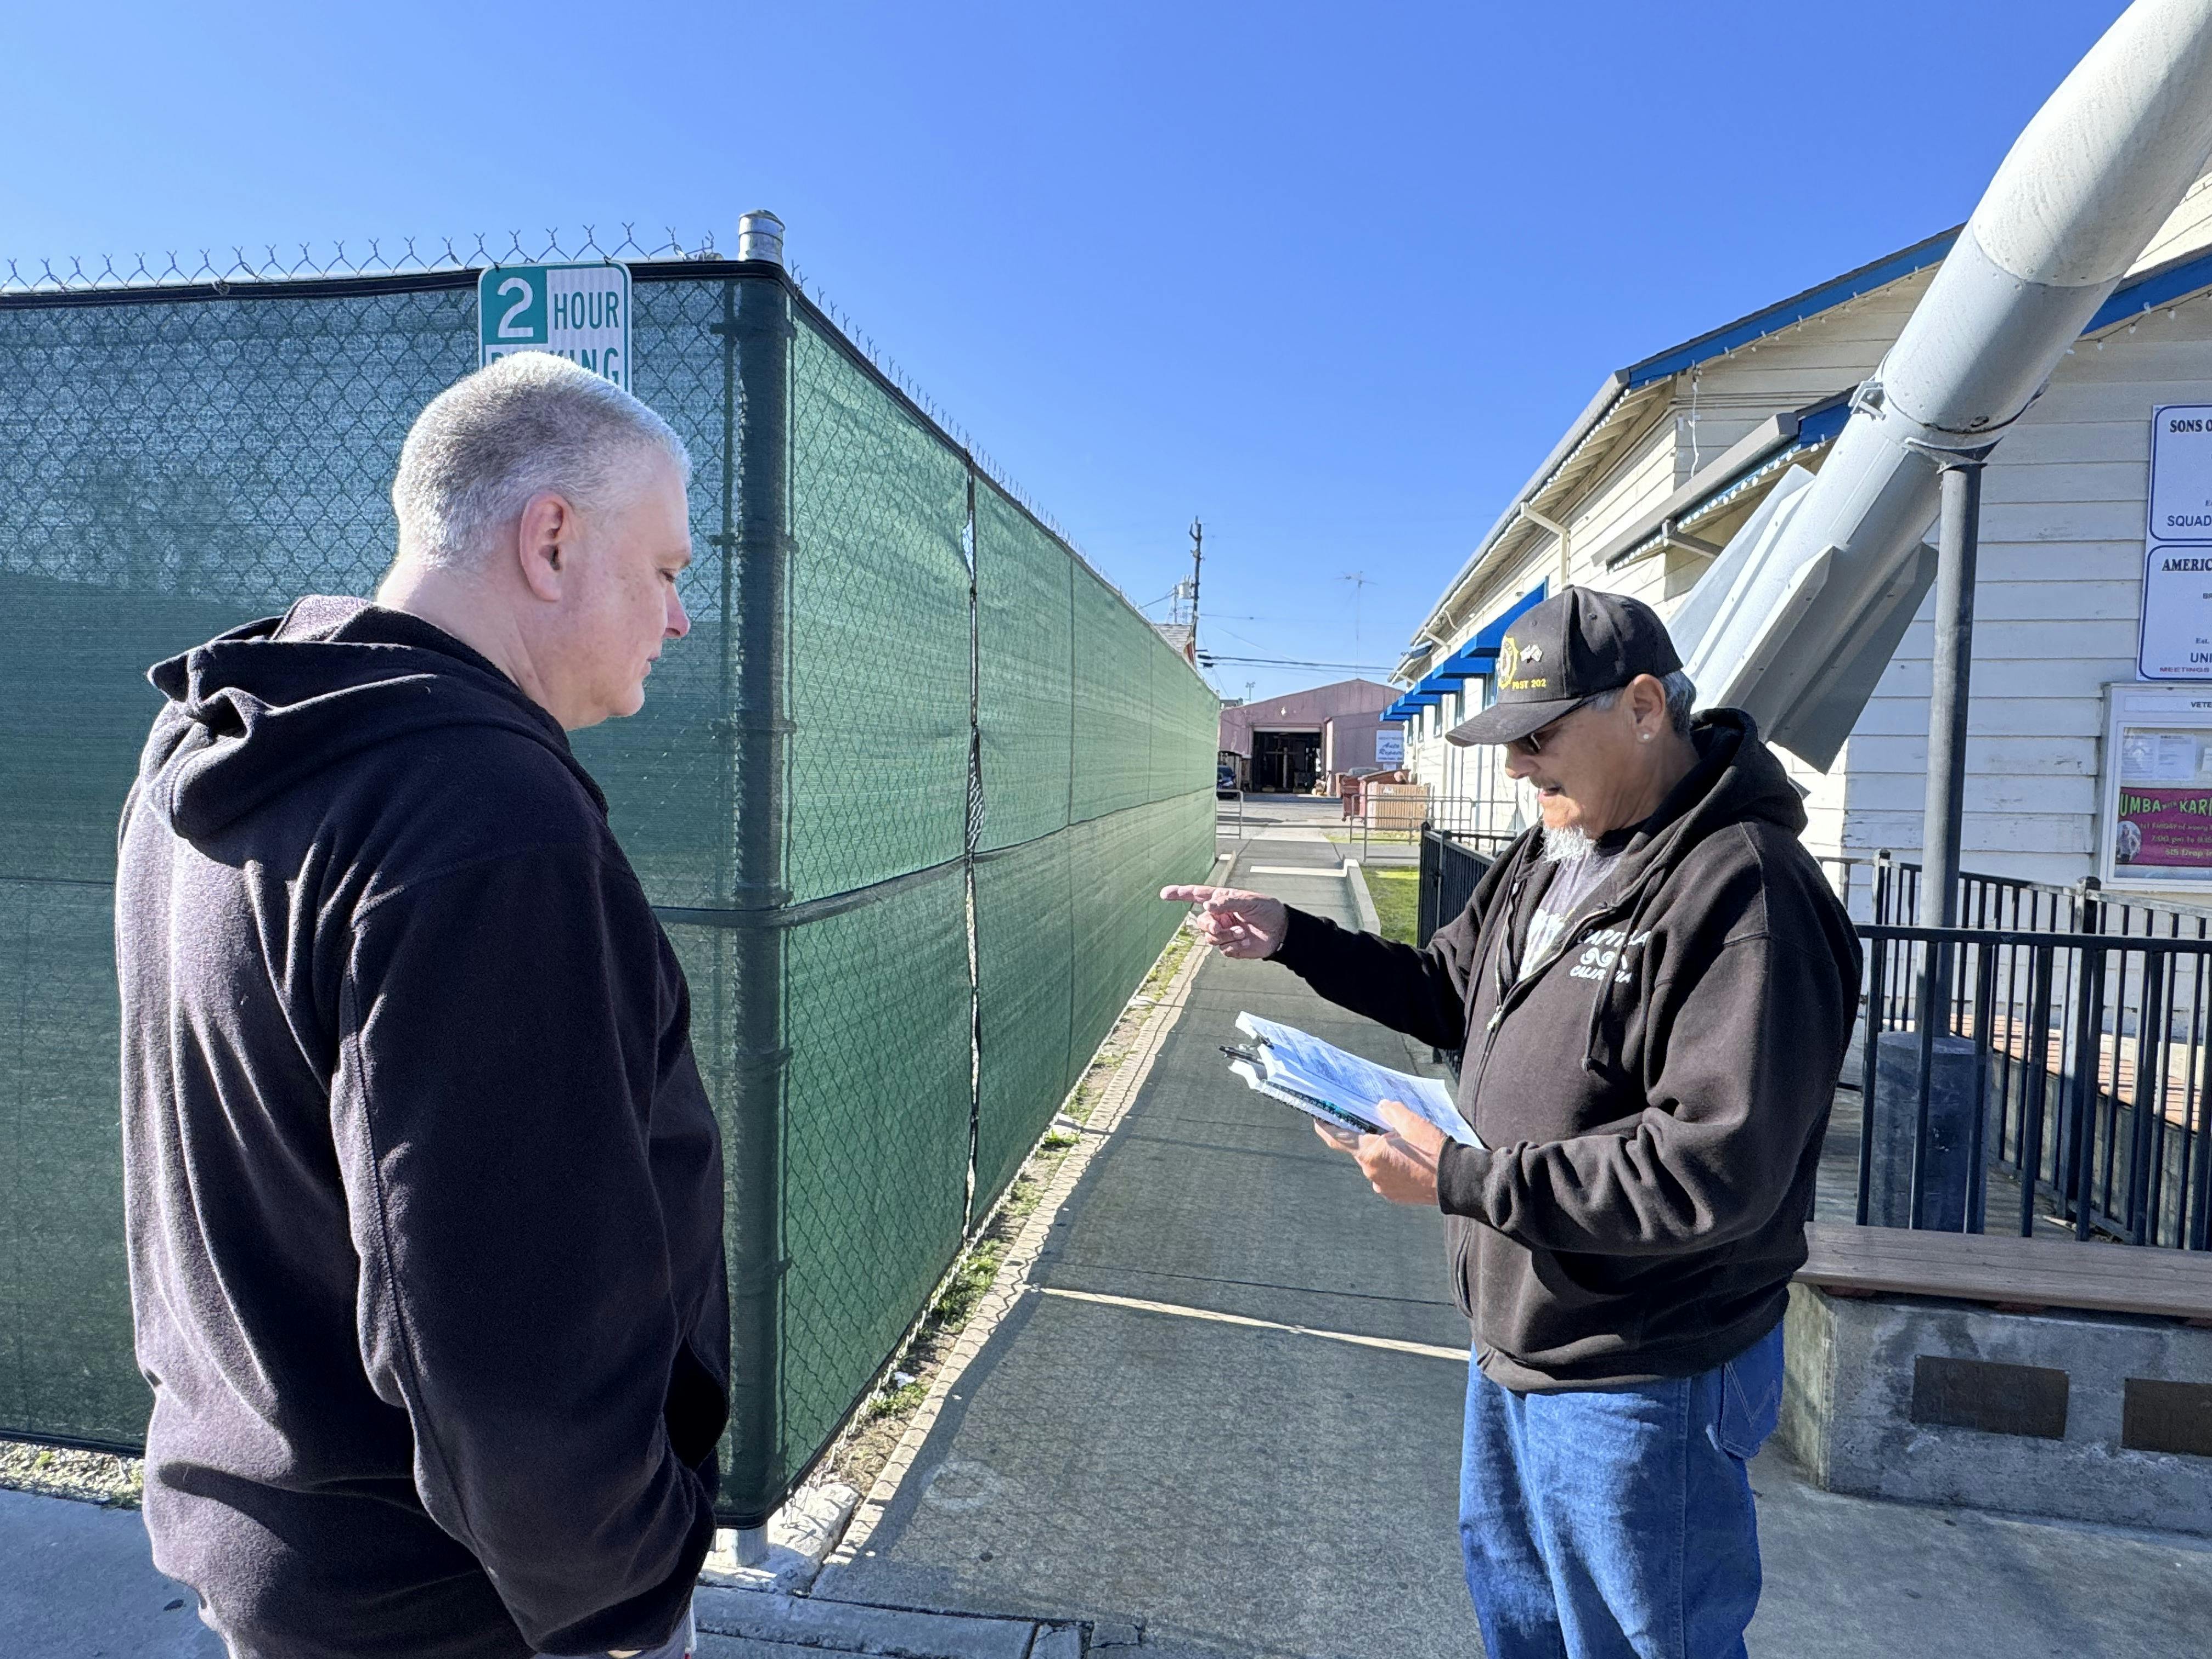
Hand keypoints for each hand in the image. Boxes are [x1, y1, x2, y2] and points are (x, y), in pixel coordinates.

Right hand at [1160, 885, 1287, 958]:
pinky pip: (1222, 950)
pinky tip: (1246, 942)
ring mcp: (1225, 932)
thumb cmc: (1267, 910)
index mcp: (1222, 901)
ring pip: (1210, 938)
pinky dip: (1234, 946)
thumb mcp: (1249, 901)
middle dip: (1209, 925)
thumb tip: (1207, 905)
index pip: (1197, 895)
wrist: (1281, 931)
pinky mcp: (1231, 947)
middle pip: (1201, 922)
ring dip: (1225, 936)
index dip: (1180, 894)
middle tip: (1221, 926)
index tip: (1164, 894)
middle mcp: (1220, 916)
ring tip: (1242, 933)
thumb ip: (1228, 902)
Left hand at [1312, 1099, 1443, 1205]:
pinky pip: (1385, 1176)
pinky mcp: (1393, 1195)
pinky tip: (1411, 1161)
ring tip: (1407, 1146)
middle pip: (1361, 1149)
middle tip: (1387, 1128)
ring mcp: (1382, 1186)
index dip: (1325, 1127)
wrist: (1457, 1181)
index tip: (1318, 1118)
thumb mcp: (1412, 1122)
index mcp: (1371, 1153)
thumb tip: (1381, 1108)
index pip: (1338, 1139)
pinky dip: (1392, 1166)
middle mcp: (1371, 1172)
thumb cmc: (1434, 1150)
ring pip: (1375, 1163)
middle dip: (1369, 1137)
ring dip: (1383, 1153)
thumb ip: (1391, 1111)